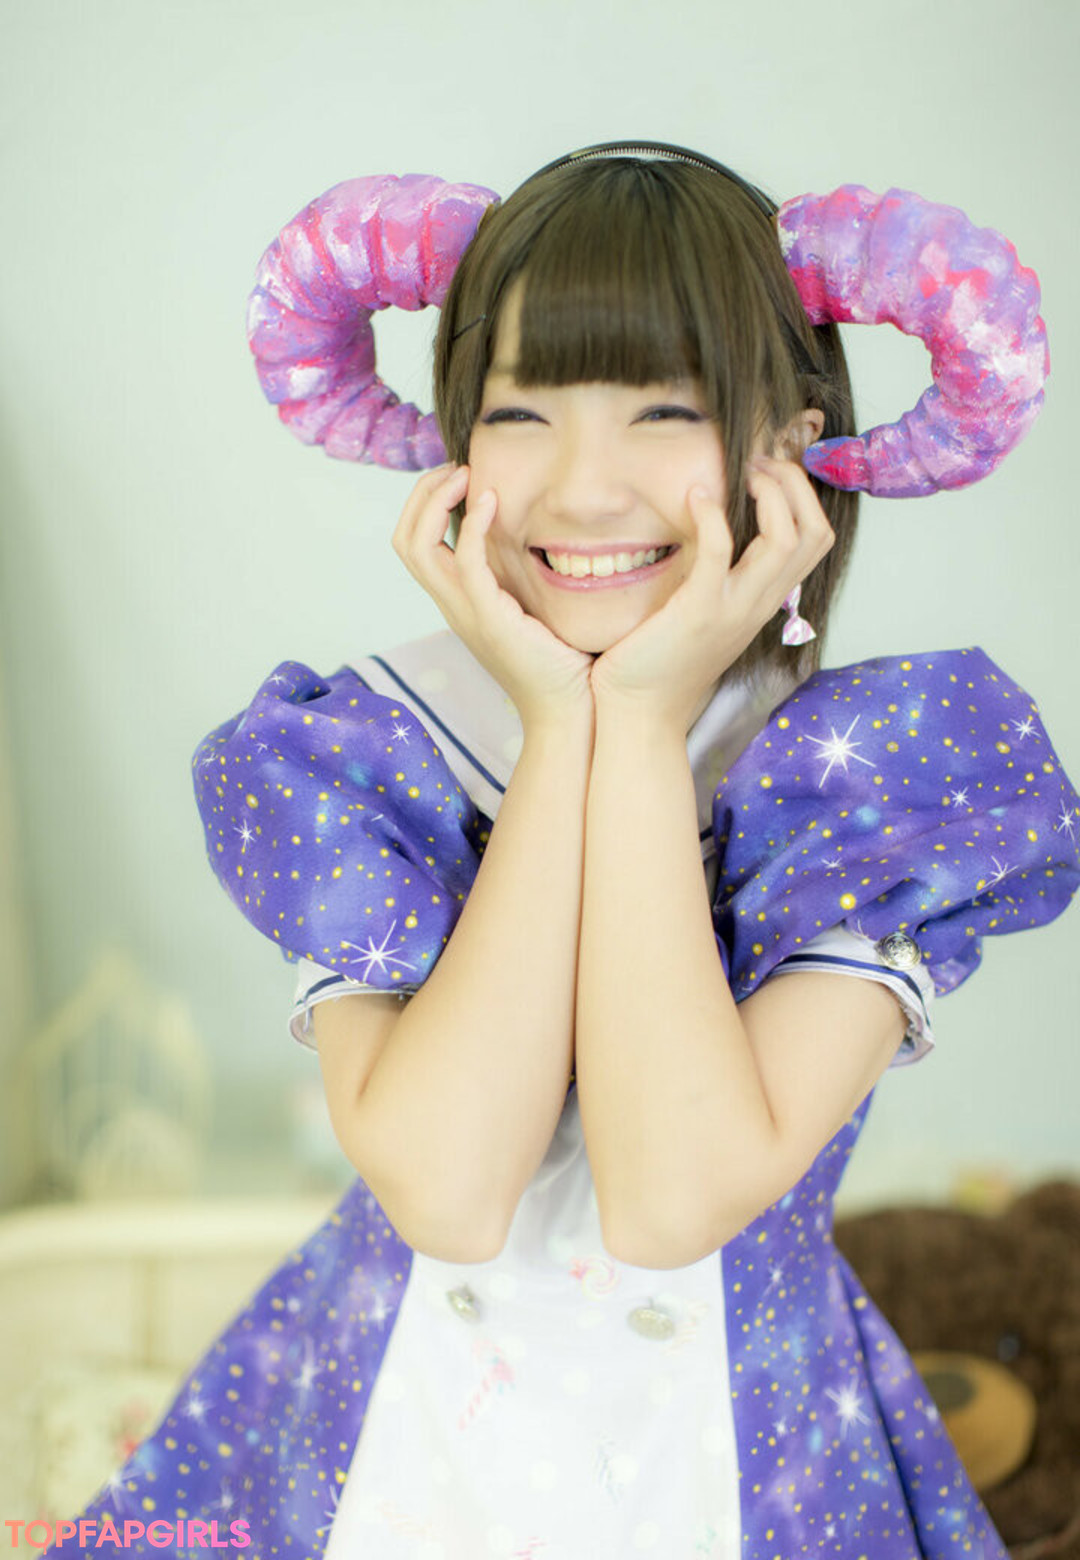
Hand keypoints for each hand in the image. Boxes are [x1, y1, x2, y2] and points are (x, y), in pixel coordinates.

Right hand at [392, 465, 594, 733]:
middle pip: (404, 539)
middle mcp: (451, 605)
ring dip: (436, 499)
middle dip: (423, 493)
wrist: (568, 710)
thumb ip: (521, 575)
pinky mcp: (489, 618)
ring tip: (466, 475)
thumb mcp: (532, 608)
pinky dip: (472, 524)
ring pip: (417, 546)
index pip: (414, 543)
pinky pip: (465, 560)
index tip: (462, 477)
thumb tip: (537, 538)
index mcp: (457, 601)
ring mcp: (464, 612)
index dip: (426, 503)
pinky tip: (491, 499)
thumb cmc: (561, 663)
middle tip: (458, 468)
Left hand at [590, 456, 833, 731]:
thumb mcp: (707, 614)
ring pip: (788, 538)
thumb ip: (723, 580)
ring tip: (743, 471)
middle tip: (760, 463)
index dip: (805, 495)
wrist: (641, 715)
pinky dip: (714, 515)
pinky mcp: (699, 611)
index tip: (770, 471)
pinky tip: (696, 496)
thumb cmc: (661, 662)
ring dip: (771, 491)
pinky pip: (721, 552)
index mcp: (765, 601)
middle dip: (796, 483)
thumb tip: (719, 535)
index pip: (816, 540)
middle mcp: (760, 603)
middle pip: (815, 532)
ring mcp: (735, 607)